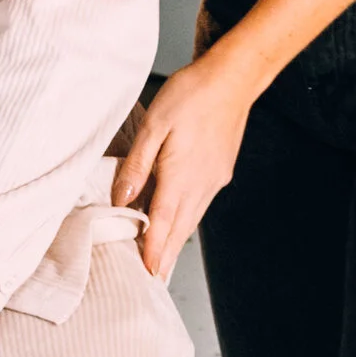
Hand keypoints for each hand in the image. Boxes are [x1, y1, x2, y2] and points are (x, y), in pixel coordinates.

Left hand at [112, 48, 257, 276]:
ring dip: (177, 239)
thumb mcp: (153, 125)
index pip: (164, 222)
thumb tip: (123, 198)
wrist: (232, 78)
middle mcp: (202, 183)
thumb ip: (137, 165)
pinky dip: (187, 218)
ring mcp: (214, 178)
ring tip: (163, 258)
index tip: (147, 273)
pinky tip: (179, 220)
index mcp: (182, 175)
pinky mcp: (219, 170)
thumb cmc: (190, 95)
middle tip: (153, 278)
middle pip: (180, 227)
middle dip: (166, 254)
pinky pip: (200, 202)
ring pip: (192, 217)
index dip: (154, 250)